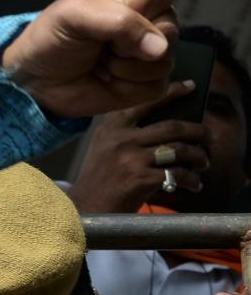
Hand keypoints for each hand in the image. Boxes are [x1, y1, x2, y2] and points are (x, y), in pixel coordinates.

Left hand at [2, 0, 177, 117]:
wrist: (34, 80)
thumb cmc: (51, 38)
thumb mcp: (75, 15)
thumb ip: (119, 21)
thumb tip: (161, 49)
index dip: (133, 10)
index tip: (100, 20)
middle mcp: (149, 16)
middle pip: (170, 27)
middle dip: (127, 44)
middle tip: (100, 46)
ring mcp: (152, 51)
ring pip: (165, 59)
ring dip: (125, 67)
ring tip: (101, 62)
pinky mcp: (147, 82)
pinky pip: (156, 85)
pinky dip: (128, 87)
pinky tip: (108, 80)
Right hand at [69, 80, 212, 212]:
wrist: (85, 208)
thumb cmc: (99, 179)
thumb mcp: (104, 147)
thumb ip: (128, 132)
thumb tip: (172, 127)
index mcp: (112, 128)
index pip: (146, 102)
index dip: (172, 92)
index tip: (190, 86)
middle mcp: (122, 139)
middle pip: (172, 127)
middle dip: (198, 131)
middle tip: (209, 137)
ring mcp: (131, 159)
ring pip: (179, 149)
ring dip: (199, 156)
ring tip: (204, 162)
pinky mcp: (140, 179)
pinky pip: (177, 173)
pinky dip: (191, 179)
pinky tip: (194, 184)